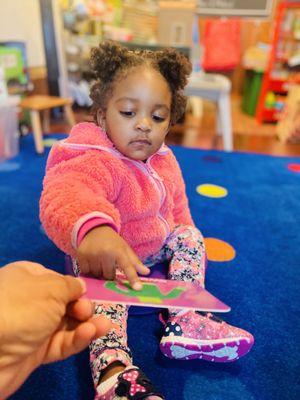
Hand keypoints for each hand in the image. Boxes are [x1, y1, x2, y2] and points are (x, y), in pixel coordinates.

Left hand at [0, 261, 110, 398]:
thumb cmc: (22, 307)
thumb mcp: (50, 288)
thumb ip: (70, 286)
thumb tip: (80, 286)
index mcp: (28, 278)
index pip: (57, 280)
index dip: (73, 286)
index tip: (86, 292)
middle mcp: (30, 302)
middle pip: (65, 303)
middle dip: (82, 307)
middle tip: (87, 311)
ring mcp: (33, 328)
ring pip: (66, 325)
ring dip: (87, 325)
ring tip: (104, 326)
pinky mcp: (36, 352)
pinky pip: (61, 344)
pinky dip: (77, 339)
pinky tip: (90, 334)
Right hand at [76, 225, 149, 289]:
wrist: (94, 229)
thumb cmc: (112, 241)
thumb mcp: (125, 248)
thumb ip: (135, 262)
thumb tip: (146, 272)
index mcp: (119, 250)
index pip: (127, 266)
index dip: (133, 278)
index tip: (138, 288)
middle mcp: (105, 252)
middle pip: (108, 276)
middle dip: (109, 274)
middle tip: (109, 265)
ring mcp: (92, 254)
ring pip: (96, 276)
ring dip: (98, 273)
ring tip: (99, 263)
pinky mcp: (81, 256)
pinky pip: (85, 273)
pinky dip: (89, 271)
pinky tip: (91, 263)